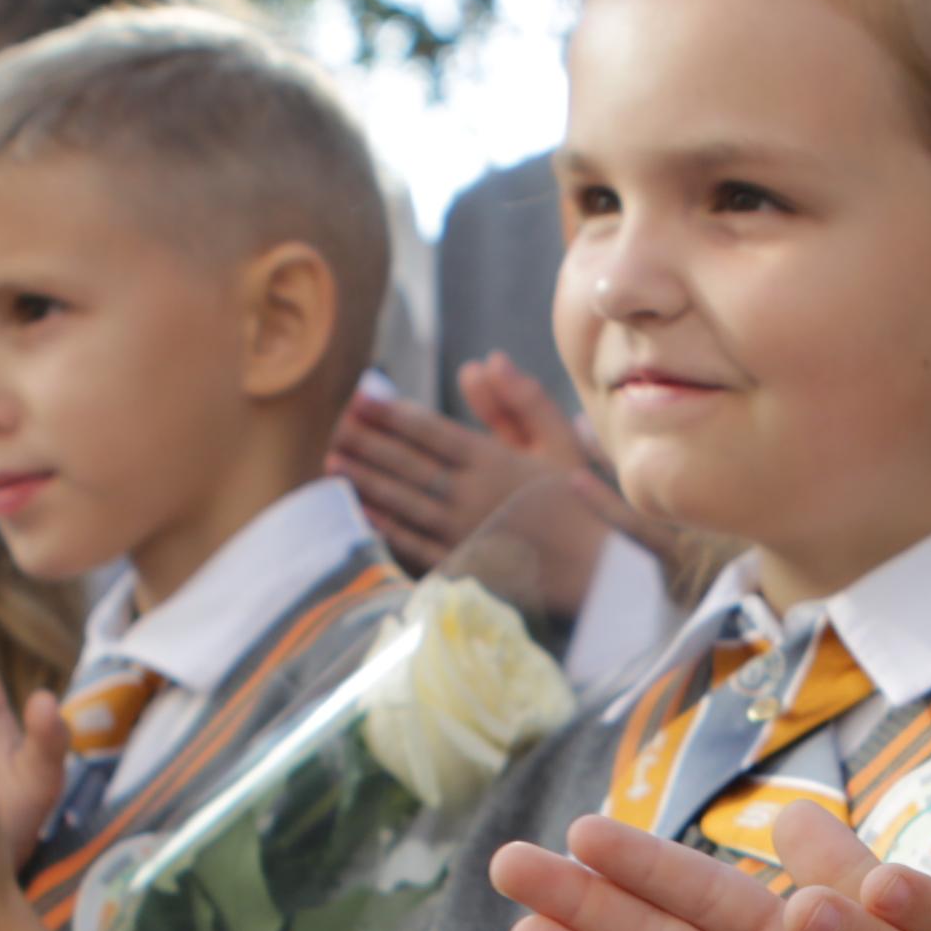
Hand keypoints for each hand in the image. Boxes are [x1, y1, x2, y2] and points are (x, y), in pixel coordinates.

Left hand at [331, 366, 619, 603]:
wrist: (598, 570)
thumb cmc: (576, 499)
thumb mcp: (558, 442)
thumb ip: (520, 399)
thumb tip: (484, 360)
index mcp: (495, 460)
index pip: (431, 431)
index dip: (392, 413)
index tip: (362, 397)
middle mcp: (472, 495)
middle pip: (408, 464)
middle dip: (367, 442)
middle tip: (336, 425)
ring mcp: (463, 533)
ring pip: (402, 501)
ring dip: (365, 480)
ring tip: (333, 460)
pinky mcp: (460, 565)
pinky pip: (412, 541)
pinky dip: (383, 524)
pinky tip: (360, 508)